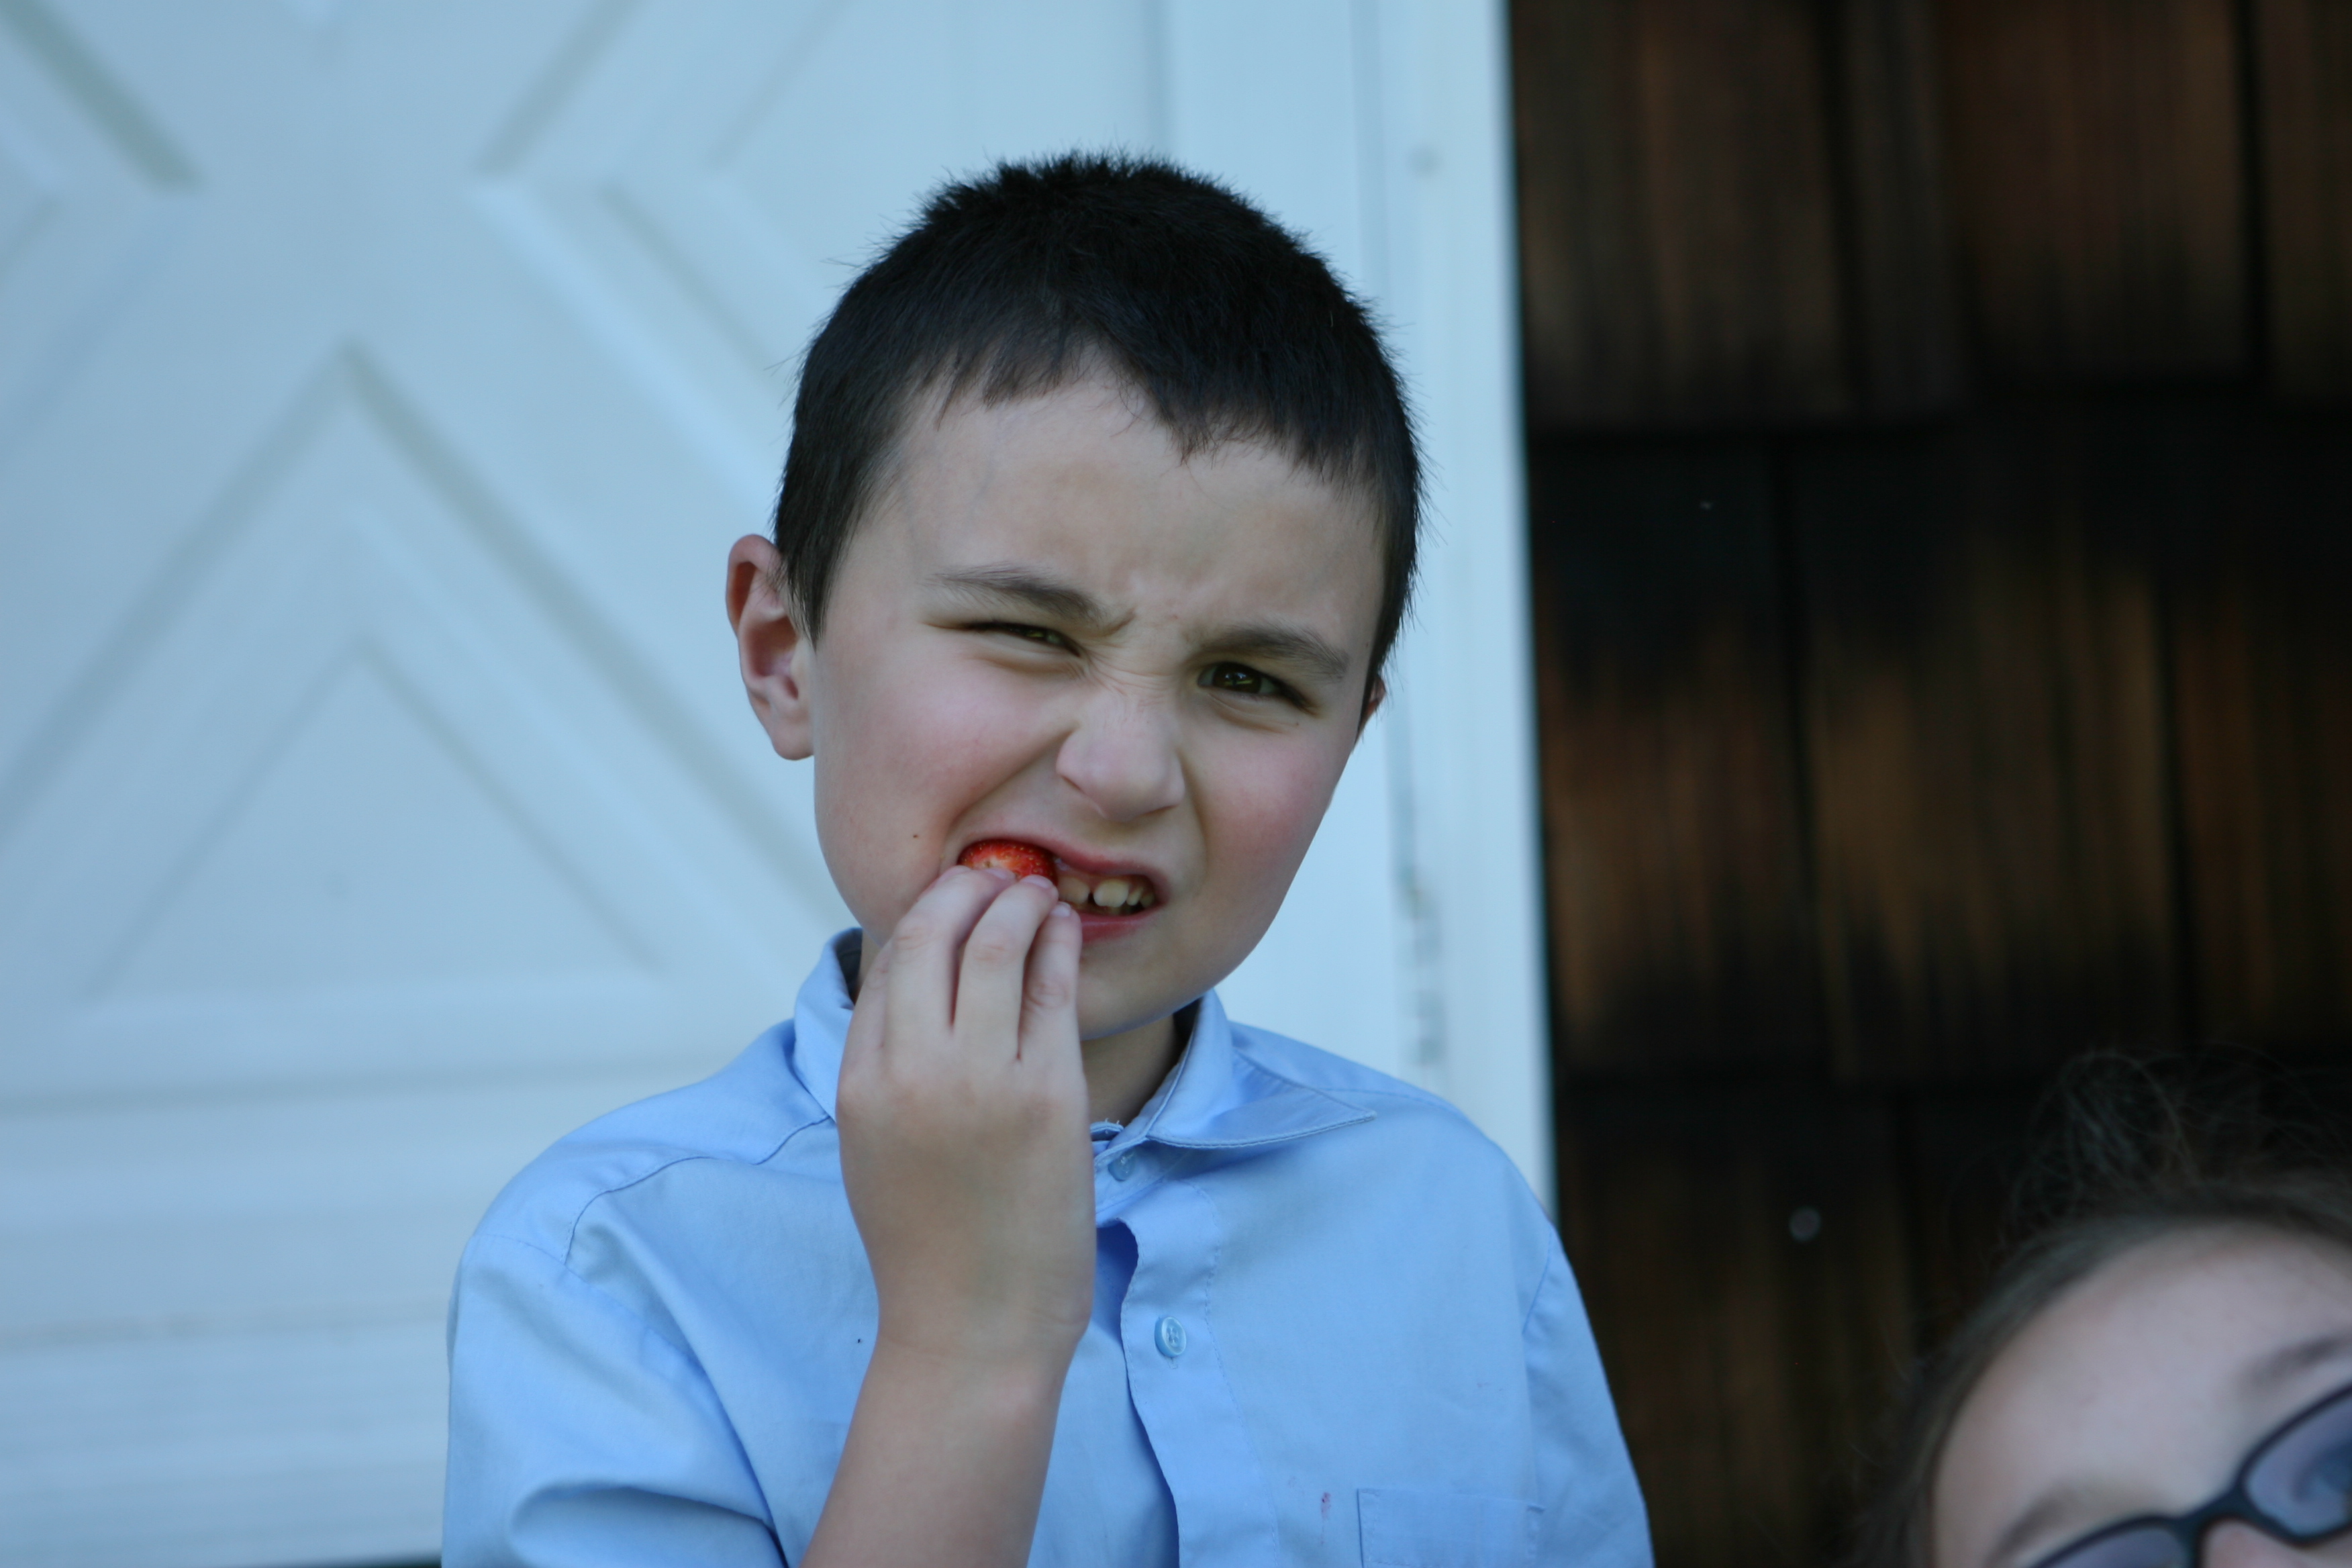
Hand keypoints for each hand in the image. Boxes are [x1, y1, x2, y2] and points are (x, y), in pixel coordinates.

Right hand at [836, 866, 1093, 1372]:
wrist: (974, 1324)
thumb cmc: (929, 1238)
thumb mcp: (875, 1140)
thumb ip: (884, 1060)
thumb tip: (908, 975)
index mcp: (862, 1080)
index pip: (884, 960)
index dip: (922, 913)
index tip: (951, 897)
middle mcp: (914, 1071)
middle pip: (931, 932)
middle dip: (966, 888)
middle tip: (995, 876)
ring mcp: (983, 1081)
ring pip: (995, 944)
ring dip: (1018, 901)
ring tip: (1036, 892)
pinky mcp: (1048, 1097)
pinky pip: (1052, 991)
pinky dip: (1056, 945)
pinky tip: (1062, 932)